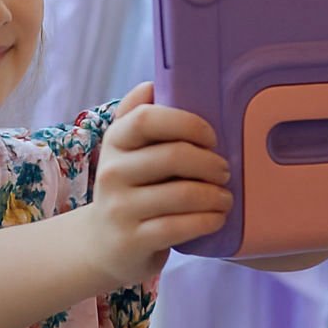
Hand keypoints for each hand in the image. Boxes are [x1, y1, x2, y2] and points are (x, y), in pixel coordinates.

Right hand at [87, 82, 231, 285]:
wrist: (101, 244)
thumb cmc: (130, 189)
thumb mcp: (126, 151)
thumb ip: (138, 117)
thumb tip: (154, 83)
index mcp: (115, 141)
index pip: (146, 118)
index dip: (186, 122)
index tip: (211, 136)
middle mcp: (112, 172)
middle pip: (172, 156)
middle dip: (210, 163)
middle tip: (225, 171)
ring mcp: (120, 208)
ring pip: (181, 194)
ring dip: (215, 196)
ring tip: (226, 198)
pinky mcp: (132, 239)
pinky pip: (179, 227)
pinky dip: (207, 221)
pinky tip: (217, 218)